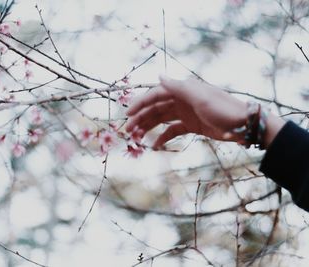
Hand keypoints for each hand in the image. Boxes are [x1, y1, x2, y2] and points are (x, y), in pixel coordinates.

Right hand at [125, 75, 248, 148]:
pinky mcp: (191, 125)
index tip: (127, 114)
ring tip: (136, 138)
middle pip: (155, 108)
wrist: (244, 125)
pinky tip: (154, 145)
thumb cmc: (224, 109)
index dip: (140, 103)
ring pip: (161, 119)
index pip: (155, 95)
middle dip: (141, 118)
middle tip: (128, 130)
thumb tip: (159, 75)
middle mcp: (182, 99)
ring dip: (148, 127)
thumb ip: (178, 87)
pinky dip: (163, 137)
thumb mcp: (201, 97)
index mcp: (182, 90)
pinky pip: (172, 130)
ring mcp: (186, 113)